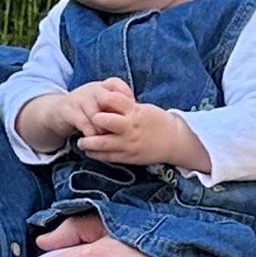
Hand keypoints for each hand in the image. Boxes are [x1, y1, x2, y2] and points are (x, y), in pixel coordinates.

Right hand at [66, 77, 134, 135]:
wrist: (58, 112)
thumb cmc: (86, 110)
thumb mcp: (101, 103)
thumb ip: (117, 105)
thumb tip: (138, 113)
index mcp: (101, 86)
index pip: (116, 84)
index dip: (126, 96)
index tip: (132, 111)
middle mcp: (91, 90)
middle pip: (108, 99)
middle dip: (115, 117)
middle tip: (120, 130)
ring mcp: (79, 99)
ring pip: (96, 114)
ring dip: (103, 130)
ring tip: (108, 139)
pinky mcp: (68, 111)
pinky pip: (84, 124)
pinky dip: (91, 135)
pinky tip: (93, 141)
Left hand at [77, 100, 193, 165]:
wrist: (175, 141)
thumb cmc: (158, 122)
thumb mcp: (144, 109)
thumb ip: (126, 107)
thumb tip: (105, 103)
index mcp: (135, 112)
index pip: (115, 100)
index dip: (102, 99)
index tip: (94, 99)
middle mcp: (131, 127)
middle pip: (106, 121)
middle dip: (93, 120)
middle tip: (84, 120)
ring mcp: (129, 144)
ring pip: (103, 143)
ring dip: (88, 143)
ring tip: (80, 142)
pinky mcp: (129, 157)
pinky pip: (109, 157)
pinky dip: (96, 155)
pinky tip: (90, 152)